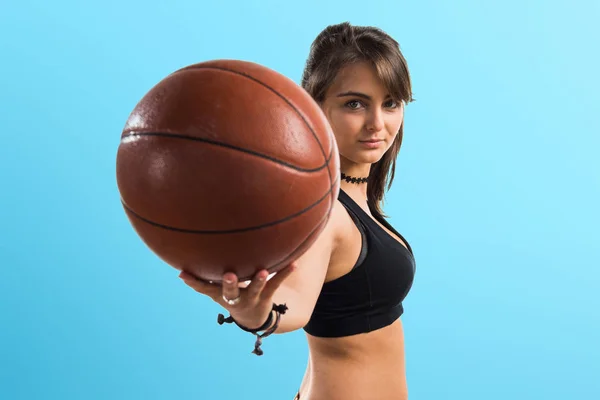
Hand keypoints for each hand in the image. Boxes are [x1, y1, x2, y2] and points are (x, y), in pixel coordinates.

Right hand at [178, 262, 296, 329]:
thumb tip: (179, 273)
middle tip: (229, 275)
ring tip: (264, 271)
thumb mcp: (215, 293)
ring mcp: (252, 298)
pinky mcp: (267, 295)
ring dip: (259, 280)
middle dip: (229, 284)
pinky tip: (293, 263)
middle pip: (231, 292)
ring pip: (256, 289)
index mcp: (221, 295)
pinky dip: (285, 273)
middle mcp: (236, 298)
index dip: (195, 283)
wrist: (253, 319)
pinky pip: (277, 284)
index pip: (206, 289)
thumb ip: (200, 283)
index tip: (184, 274)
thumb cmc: (231, 297)